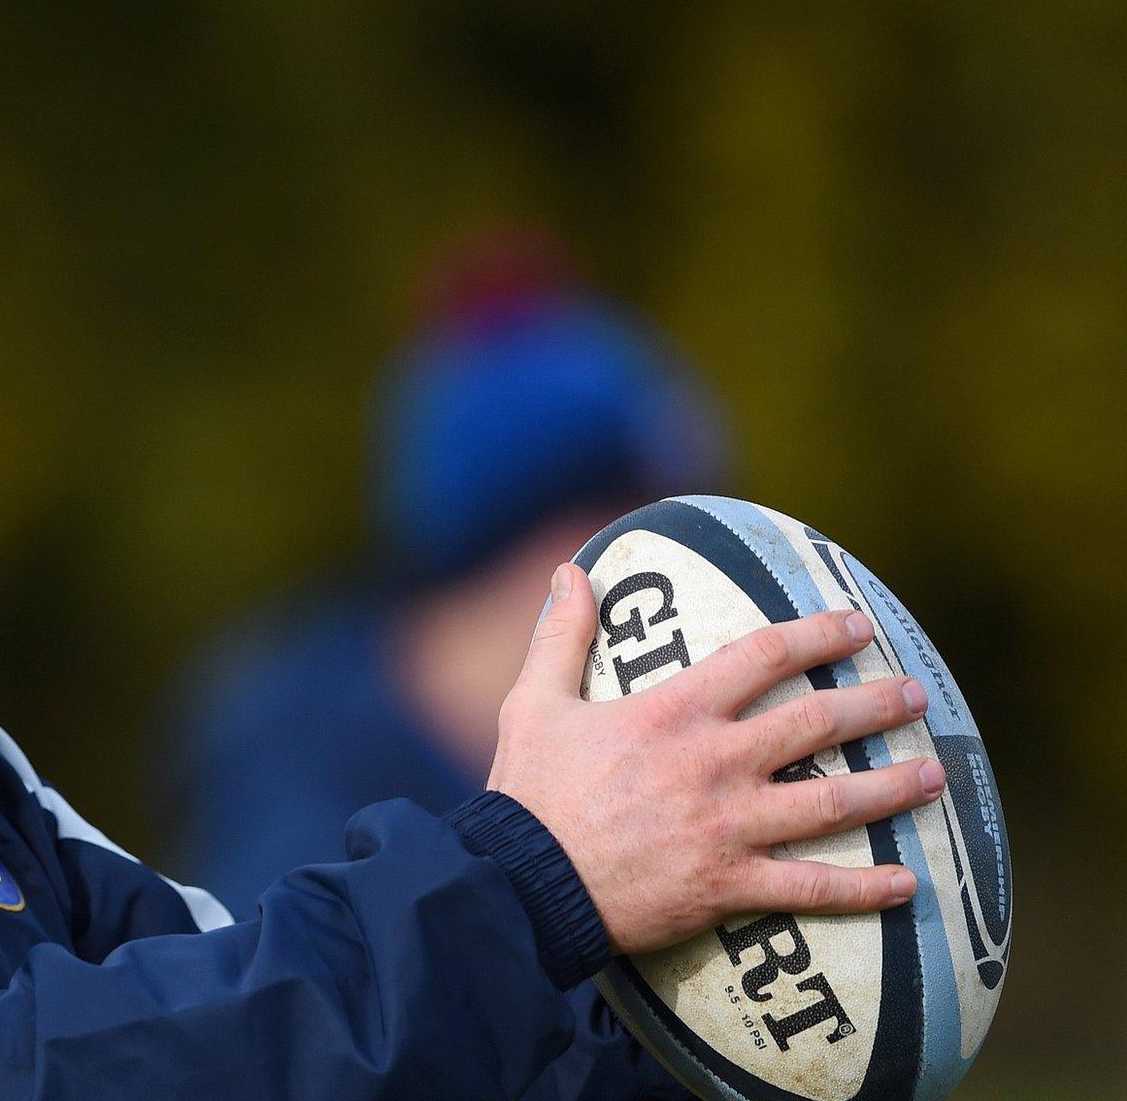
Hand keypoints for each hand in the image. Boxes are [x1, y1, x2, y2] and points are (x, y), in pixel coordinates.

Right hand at [488, 562, 946, 955]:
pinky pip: (813, 888)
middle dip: (876, 705)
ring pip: (832, 801)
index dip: (817, 635)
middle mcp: (715, 762)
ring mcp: (730, 826)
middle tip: (914, 696)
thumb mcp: (535, 701)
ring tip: (932, 775)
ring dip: (890, 787)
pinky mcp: (730, 884)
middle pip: (817, 722)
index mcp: (674, 712)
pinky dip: (864, 888)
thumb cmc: (528, 792)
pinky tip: (906, 883)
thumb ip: (562, 635)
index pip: (763, 656)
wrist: (524, 882)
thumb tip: (569, 570)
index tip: (856, 626)